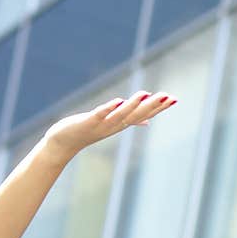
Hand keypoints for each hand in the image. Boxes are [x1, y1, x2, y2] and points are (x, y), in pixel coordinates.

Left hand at [43, 90, 177, 162]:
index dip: (158, 108)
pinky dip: (108, 108)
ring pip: (120, 115)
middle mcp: (113, 126)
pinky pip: (99, 115)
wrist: (61, 144)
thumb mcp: (110, 126)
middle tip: (169, 97)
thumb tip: (147, 121)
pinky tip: (117, 100)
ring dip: (133, 105)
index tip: (174, 99)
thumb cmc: (85, 132)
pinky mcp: (87, 122)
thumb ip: (128, 121)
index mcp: (119, 125)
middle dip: (151, 106)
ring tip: (145, 94)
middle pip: (135, 115)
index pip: (142, 115)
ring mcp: (100, 125)